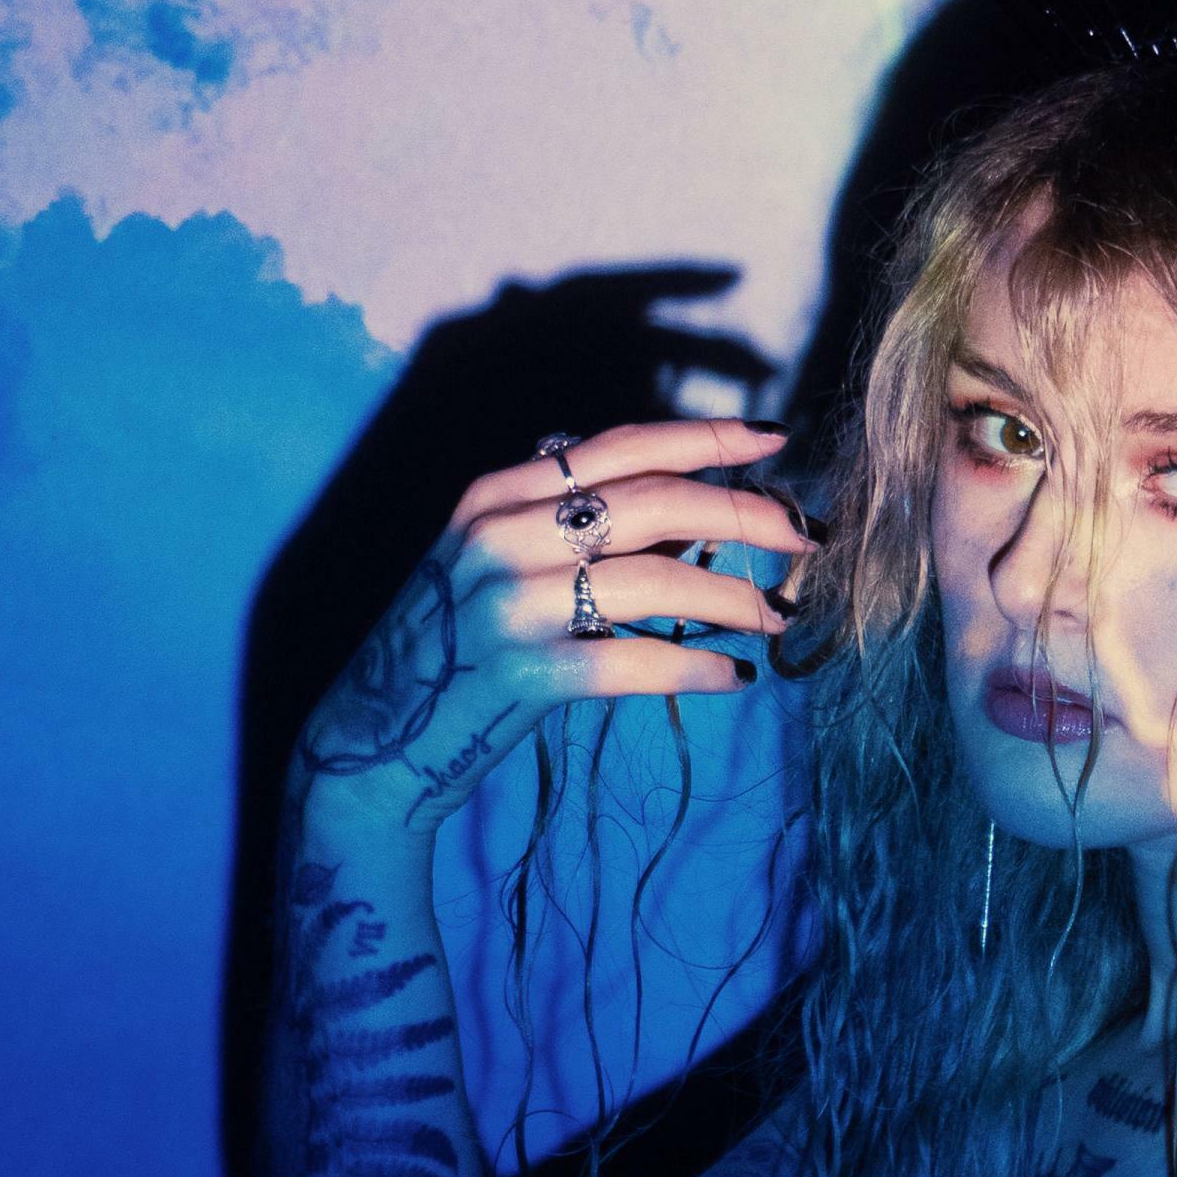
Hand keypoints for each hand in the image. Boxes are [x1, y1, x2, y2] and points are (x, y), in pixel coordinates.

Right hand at [293, 419, 808, 838]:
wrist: (374, 739)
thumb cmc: (452, 644)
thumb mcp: (490, 556)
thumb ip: (566, 519)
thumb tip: (684, 501)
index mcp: (498, 494)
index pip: (621, 446)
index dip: (706, 437)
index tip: (774, 440)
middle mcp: (500, 536)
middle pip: (653, 502)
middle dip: (744, 516)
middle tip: (802, 539)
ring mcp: (509, 605)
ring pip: (656, 581)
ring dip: (733, 600)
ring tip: (775, 618)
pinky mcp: (522, 675)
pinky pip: (634, 663)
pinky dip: (697, 668)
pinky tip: (736, 678)